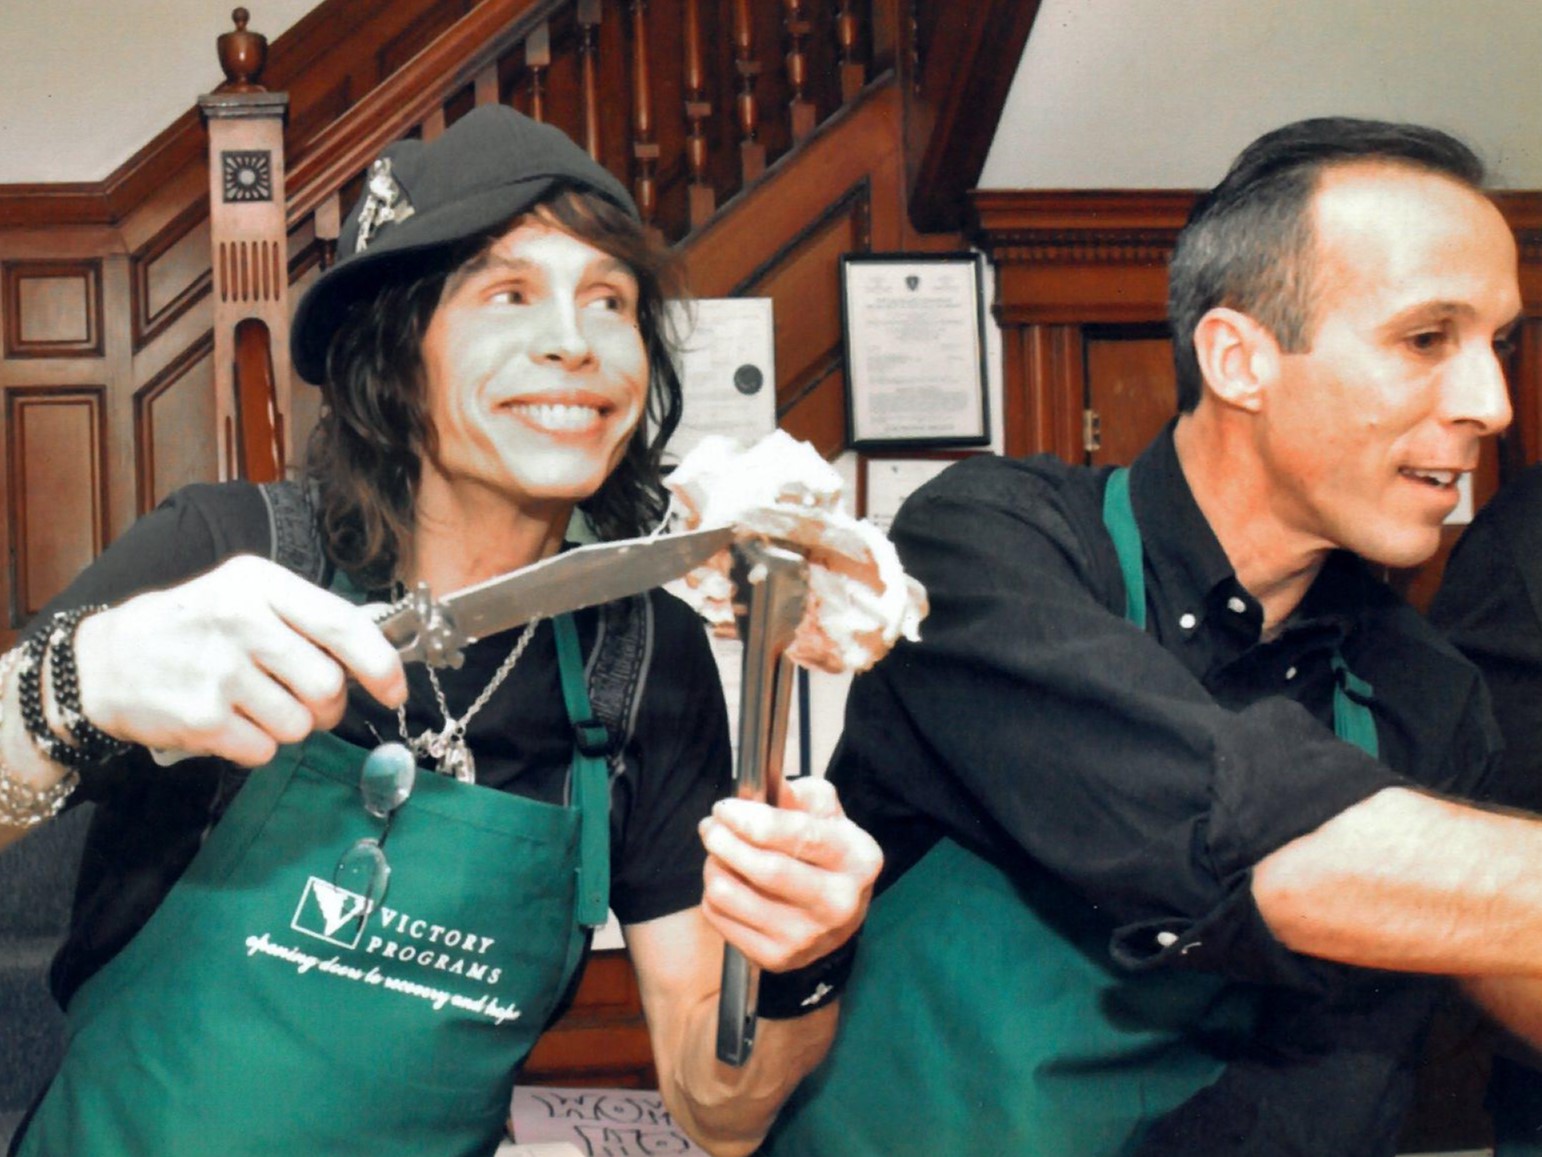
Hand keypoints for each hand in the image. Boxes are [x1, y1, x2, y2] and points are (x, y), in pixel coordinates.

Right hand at [72, 555, 406, 766]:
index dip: (380, 664)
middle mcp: (241, 622)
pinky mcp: (201, 718)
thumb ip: (306, 617)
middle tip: (307, 701)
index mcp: (260, 585)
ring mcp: (220, 671)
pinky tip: (231, 722)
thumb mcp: (245, 595)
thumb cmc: (193, 627)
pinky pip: (264, 750)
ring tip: (256, 705)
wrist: (106, 660)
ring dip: (289, 725)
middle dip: (328, 706)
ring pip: (299, 723)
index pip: (343, 625)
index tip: (395, 690)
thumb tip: (377, 651)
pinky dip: (257, 746)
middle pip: (328, 686)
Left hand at [698, 777, 881, 971]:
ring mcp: (807, 937)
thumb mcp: (826, 815)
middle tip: (711, 826)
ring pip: (732, 894)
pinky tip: (728, 882)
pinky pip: (720, 917)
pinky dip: (712, 894)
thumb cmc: (826, 854)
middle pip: (765, 870)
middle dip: (725, 841)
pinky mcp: (777, 959)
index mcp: (858, 860)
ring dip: (714, 865)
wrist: (838, 916)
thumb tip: (764, 788)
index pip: (799, 836)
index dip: (753, 819)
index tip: (725, 808)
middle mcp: (838, 904)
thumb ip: (798, 796)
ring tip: (718, 852)